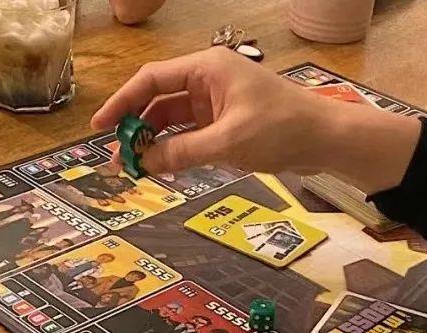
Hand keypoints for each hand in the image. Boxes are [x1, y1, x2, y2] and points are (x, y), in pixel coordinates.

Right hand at [91, 48, 420, 191]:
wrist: (326, 141)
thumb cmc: (282, 130)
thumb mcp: (227, 142)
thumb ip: (182, 153)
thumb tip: (143, 164)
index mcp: (207, 70)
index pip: (151, 80)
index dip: (122, 103)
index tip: (100, 128)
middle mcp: (208, 81)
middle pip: (158, 101)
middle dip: (135, 129)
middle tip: (117, 159)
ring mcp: (217, 103)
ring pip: (173, 121)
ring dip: (153, 143)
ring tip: (134, 169)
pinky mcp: (226, 124)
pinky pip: (190, 135)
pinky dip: (174, 150)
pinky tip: (160, 168)